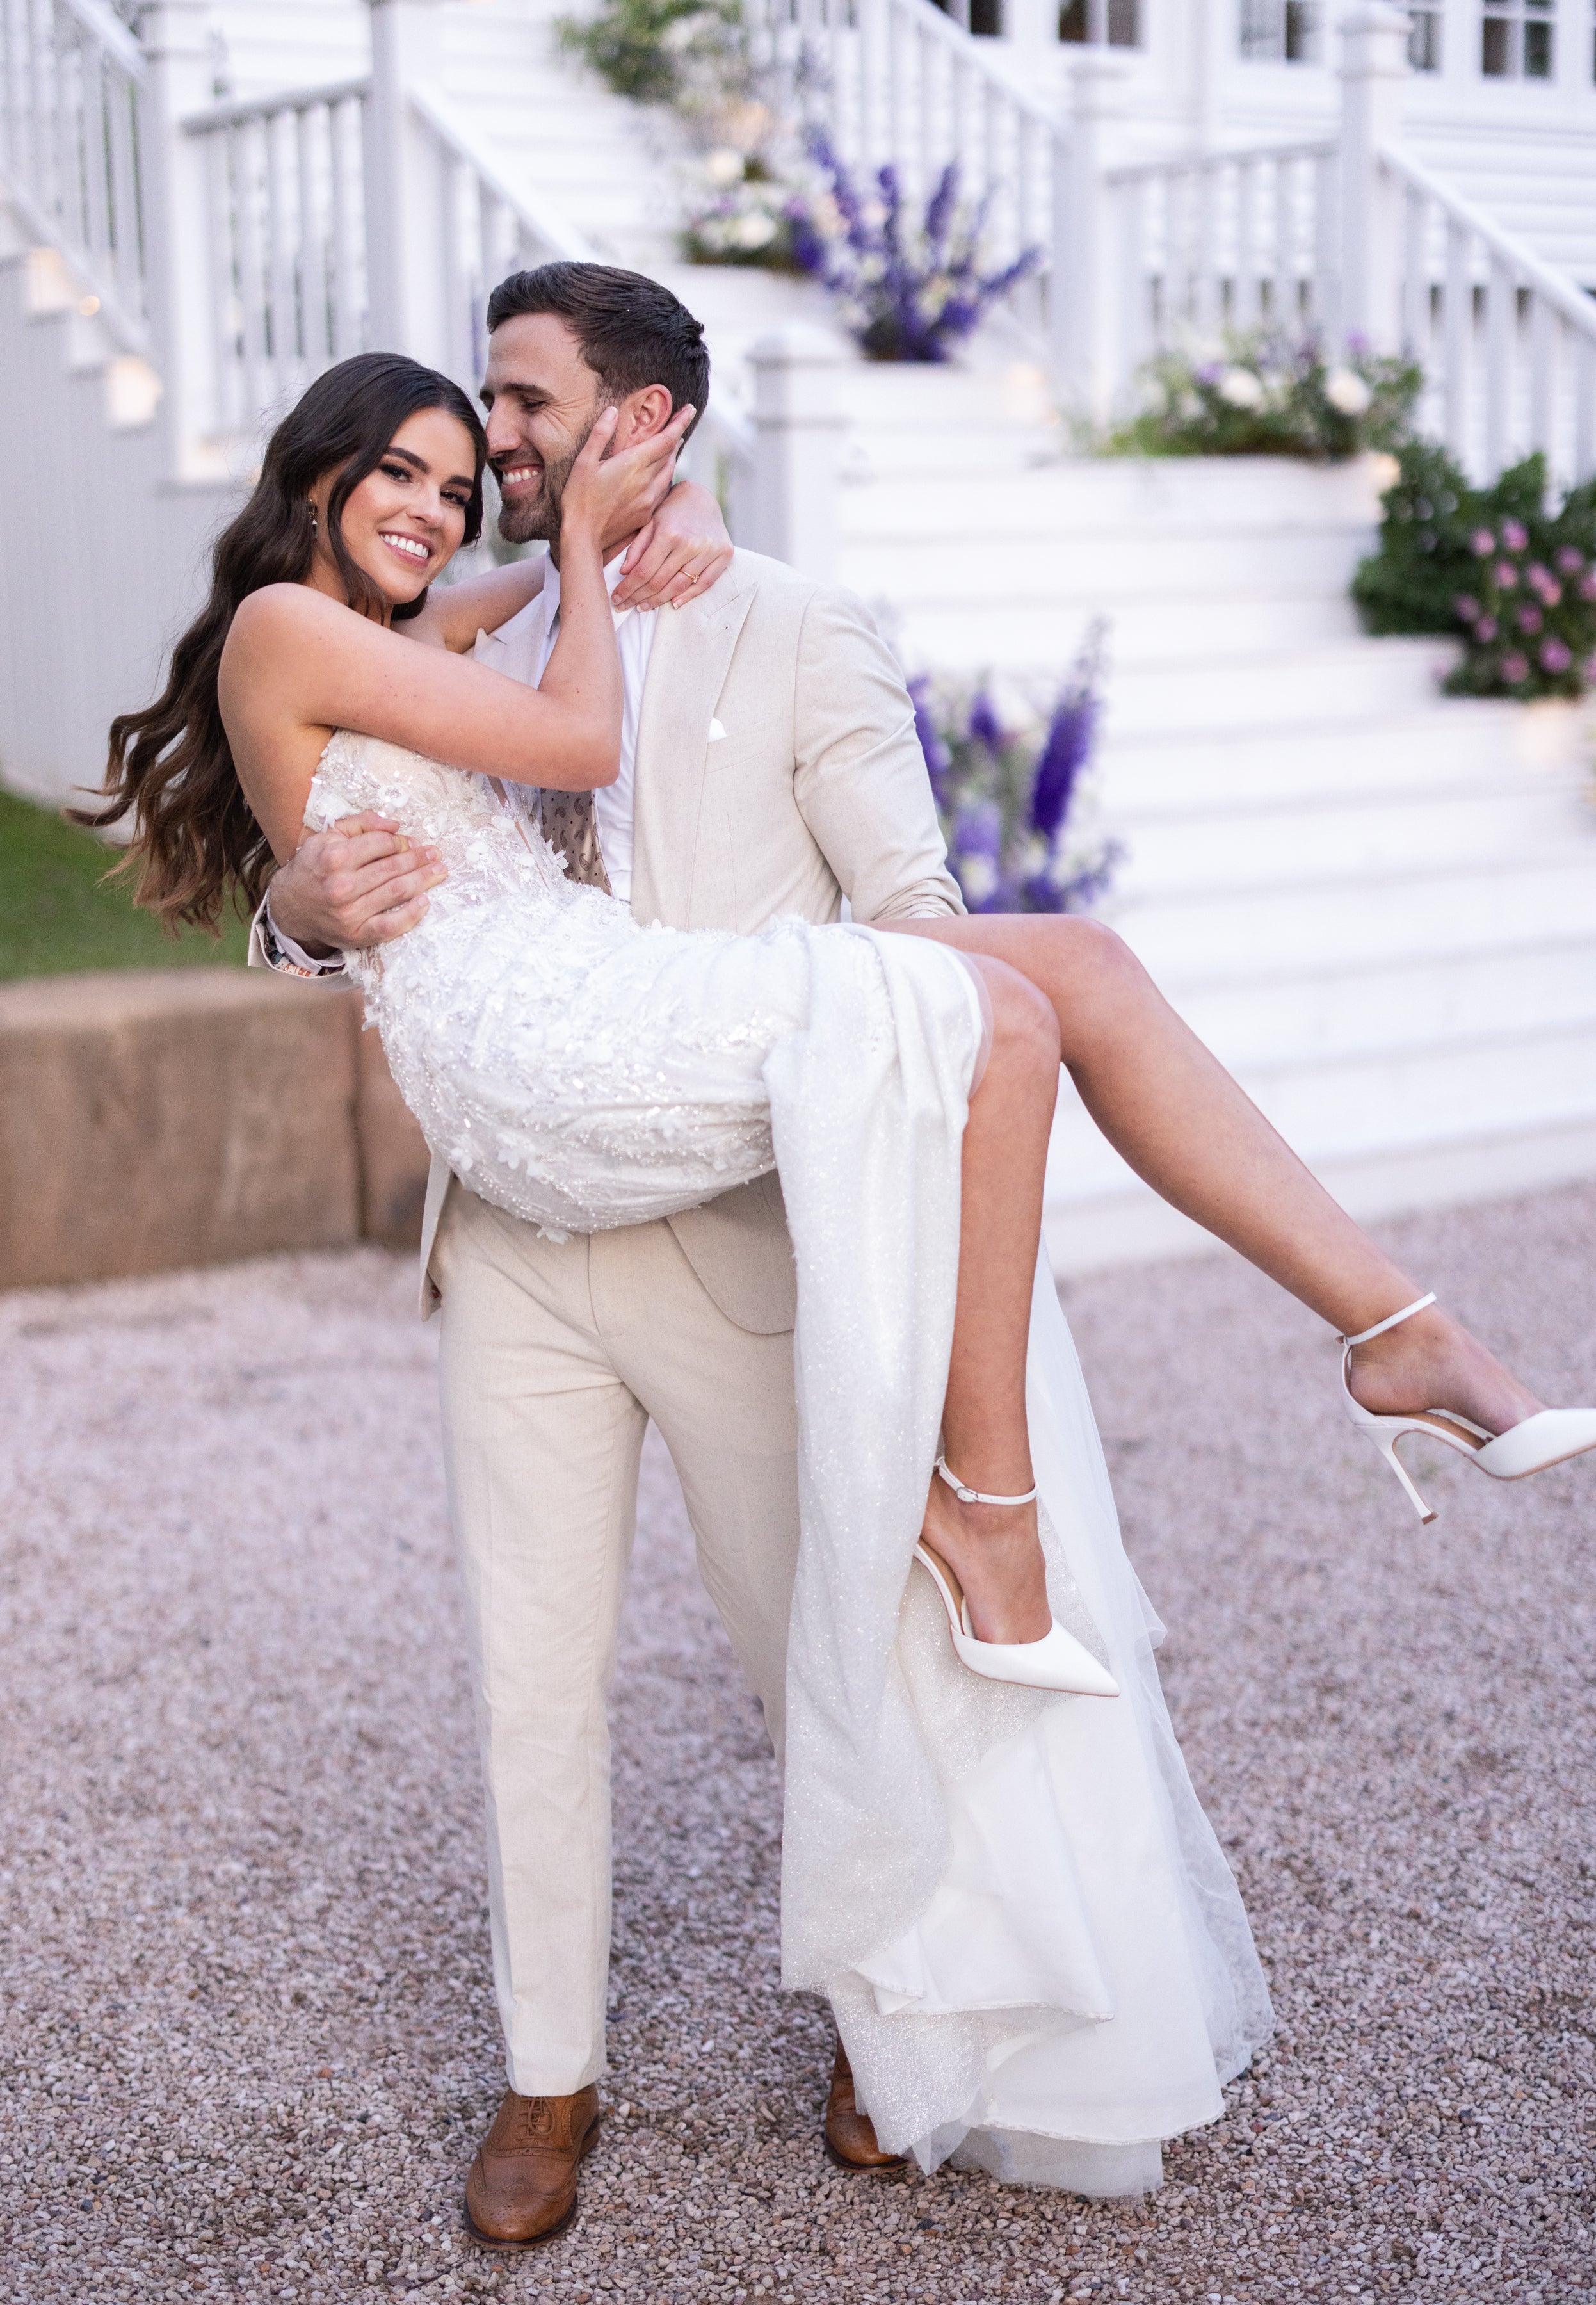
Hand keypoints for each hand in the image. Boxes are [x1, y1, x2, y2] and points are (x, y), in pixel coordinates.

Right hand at [271, 813, 445, 951]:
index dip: (401, 842)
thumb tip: (395, 824)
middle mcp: (342, 885)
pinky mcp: (356, 934)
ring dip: (424, 880)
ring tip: (439, 870)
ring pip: (397, 892)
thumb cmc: (313, 868)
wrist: (290, 907)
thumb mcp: (327, 837)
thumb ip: (360, 824)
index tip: (411, 842)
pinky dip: (411, 915)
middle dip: (419, 859)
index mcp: (334, 857)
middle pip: (393, 868)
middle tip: (435, 854)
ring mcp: (350, 912)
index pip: (381, 844)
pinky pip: (390, 926)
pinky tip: (425, 902)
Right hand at [560, 402, 697, 554]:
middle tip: (680, 422)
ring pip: (669, 472)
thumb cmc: (579, 499)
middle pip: (670, 454)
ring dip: (672, 456)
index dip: (680, 423)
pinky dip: (665, 476)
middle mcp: (647, 481)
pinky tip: (661, 474)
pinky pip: (663, 490)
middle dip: (677, 436)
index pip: (666, 439)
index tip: (690, 409)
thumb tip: (612, 411)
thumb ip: (600, 434)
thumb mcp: (584, 462)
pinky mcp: (647, 514)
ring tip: (673, 445)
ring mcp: (650, 499)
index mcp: (634, 464)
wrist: (584, 537)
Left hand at [612, 483, 732, 611]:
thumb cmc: (671, 510)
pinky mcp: (724, 554)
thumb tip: (624, 573)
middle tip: (624, 606)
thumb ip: (637, 547)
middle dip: (638, 597)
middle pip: (659, 582)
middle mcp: (690, 544)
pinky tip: (673, 604)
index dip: (628, 588)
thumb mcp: (650, 522)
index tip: (616, 599)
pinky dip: (688, 596)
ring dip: (658, 601)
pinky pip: (705, 583)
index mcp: (669, 533)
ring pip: (679, 586)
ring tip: (643, 607)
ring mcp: (709, 551)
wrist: (702, 497)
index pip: (643, 571)